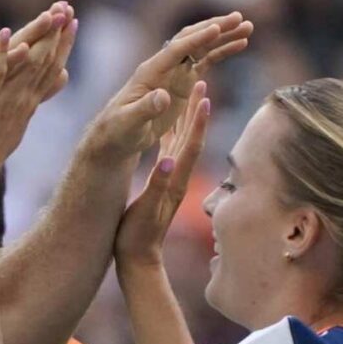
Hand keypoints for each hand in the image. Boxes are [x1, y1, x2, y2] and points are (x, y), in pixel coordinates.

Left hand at [0, 16, 77, 179]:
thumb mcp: (18, 123)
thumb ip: (35, 101)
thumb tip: (54, 88)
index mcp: (29, 105)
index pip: (51, 70)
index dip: (63, 46)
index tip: (73, 24)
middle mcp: (22, 100)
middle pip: (45, 62)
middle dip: (57, 34)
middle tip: (69, 9)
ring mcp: (6, 100)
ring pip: (28, 64)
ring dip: (38, 36)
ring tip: (50, 13)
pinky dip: (1, 52)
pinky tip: (4, 33)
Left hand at [78, 12, 250, 164]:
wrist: (118, 135)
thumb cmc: (118, 130)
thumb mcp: (128, 122)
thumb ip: (145, 108)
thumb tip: (162, 96)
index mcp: (149, 72)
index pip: (175, 50)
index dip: (196, 40)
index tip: (217, 29)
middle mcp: (164, 66)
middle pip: (191, 40)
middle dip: (215, 29)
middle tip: (240, 18)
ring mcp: (174, 73)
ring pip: (202, 48)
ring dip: (224, 37)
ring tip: (249, 27)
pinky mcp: (183, 82)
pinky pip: (205, 62)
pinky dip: (222, 52)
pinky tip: (241, 44)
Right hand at [115, 81, 209, 268]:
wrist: (139, 261)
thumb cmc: (137, 240)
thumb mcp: (145, 212)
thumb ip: (156, 186)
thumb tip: (166, 161)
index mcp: (174, 182)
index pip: (190, 146)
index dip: (198, 121)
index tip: (204, 96)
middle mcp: (177, 179)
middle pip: (190, 138)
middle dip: (196, 110)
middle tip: (200, 82)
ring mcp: (170, 181)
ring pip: (180, 143)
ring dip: (186, 118)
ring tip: (189, 95)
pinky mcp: (161, 185)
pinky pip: (169, 153)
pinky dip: (171, 134)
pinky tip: (167, 125)